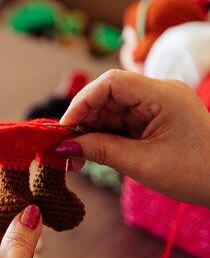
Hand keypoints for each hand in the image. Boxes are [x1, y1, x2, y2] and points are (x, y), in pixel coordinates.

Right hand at [57, 69, 209, 206]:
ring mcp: (158, 106)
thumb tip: (61, 148)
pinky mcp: (155, 120)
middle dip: (83, 120)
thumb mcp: (142, 164)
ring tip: (75, 157)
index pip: (111, 83)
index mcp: (162, 95)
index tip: (65, 128)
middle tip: (64, 148)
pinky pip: (122, 122)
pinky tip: (92, 153)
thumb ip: (99, 151)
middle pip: (108, 96)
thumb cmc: (197, 174)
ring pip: (111, 110)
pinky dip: (104, 137)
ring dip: (91, 131)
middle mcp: (159, 93)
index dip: (82, 102)